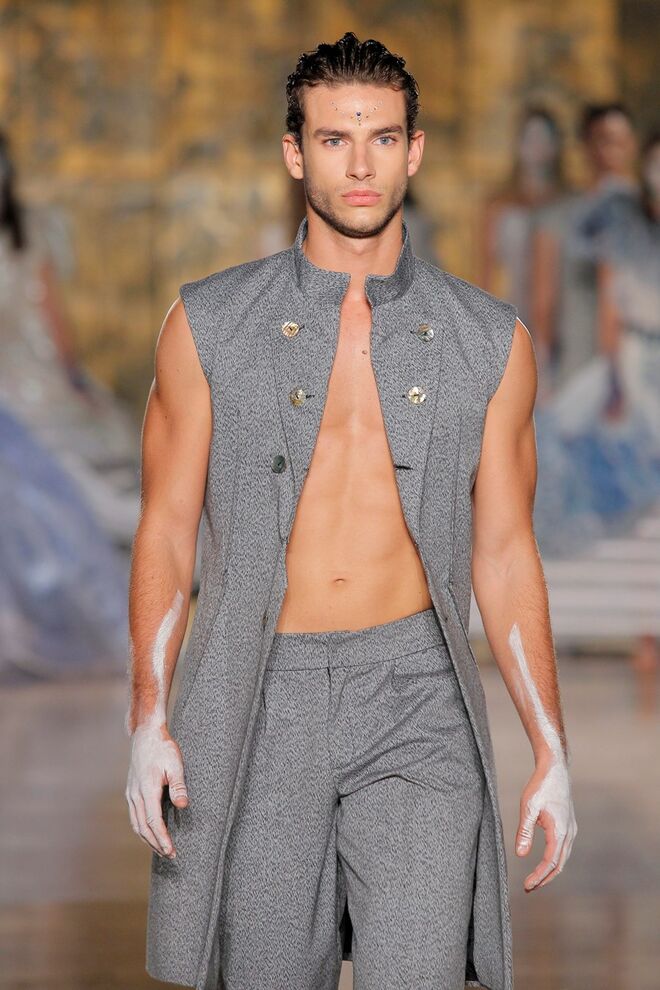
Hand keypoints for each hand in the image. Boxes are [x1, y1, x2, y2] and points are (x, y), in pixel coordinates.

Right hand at [125, 720, 188, 858]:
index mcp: (147, 790)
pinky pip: (135, 816)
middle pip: (143, 828)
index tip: (171, 851)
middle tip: (170, 855)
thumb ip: (178, 786)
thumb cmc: (163, 748)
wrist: (145, 735)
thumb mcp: (175, 764)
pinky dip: (142, 828)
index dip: (162, 839)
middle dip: (156, 844)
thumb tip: (183, 805)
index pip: (154, 822)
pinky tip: (150, 832)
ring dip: (148, 839)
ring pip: (136, 824)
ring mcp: (131, 794)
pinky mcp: (131, 791)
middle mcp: (135, 795)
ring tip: (161, 849)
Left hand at [515, 752, 576, 890]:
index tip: (527, 886)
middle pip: (559, 865)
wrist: (555, 768)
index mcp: (560, 831)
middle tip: (529, 888)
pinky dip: (554, 860)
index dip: (539, 876)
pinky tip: (544, 862)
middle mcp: (569, 833)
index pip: (550, 862)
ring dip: (550, 870)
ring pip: (563, 858)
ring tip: (535, 879)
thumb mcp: (528, 808)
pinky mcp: (569, 824)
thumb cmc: (540, 786)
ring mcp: (571, 829)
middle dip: (544, 878)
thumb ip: (524, 832)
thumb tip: (520, 854)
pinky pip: (563, 849)